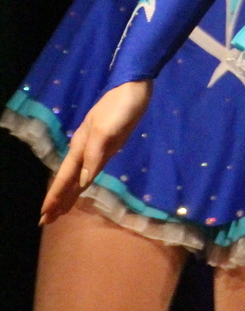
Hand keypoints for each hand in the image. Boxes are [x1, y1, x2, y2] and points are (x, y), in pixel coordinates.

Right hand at [40, 80, 151, 224]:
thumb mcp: (105, 130)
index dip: (55, 196)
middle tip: (46, 221)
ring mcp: (97, 148)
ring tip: (60, 211)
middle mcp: (85, 149)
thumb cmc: (119, 108)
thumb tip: (82, 182)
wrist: (134, 89)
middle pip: (68, 179)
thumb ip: (93, 155)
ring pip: (78, 176)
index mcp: (81, 145)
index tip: (44, 215)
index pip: (65, 177)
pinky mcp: (108, 146)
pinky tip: (80, 188)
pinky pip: (91, 170)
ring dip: (69, 193)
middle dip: (57, 199)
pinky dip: (83, 182)